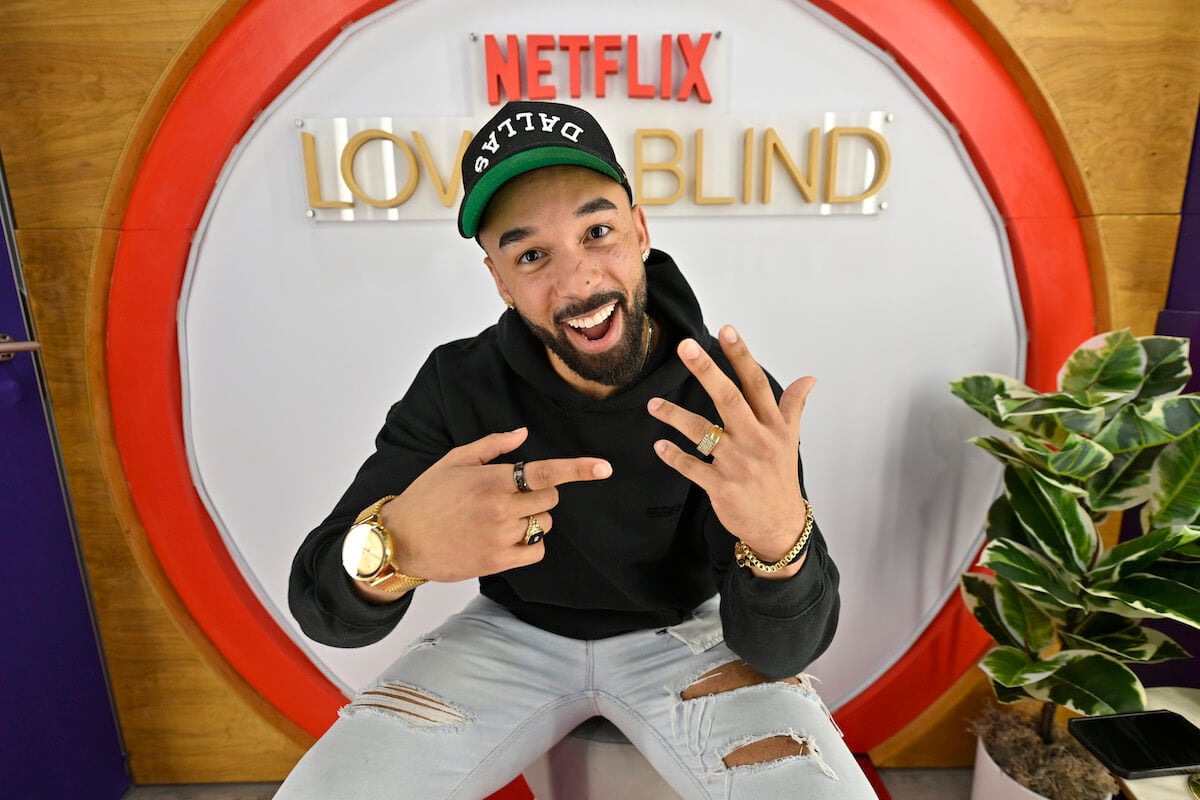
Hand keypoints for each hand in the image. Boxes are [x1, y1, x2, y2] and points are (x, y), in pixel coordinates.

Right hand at [378, 428, 611, 582]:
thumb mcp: (453, 461)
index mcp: (491, 480)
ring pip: (543, 524)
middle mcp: (499, 508)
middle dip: (539, 494)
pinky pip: (536, 550)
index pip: (544, 471)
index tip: (604, 468)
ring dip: (533, 519)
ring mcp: (500, 537)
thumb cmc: (427, 497)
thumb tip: (522, 434)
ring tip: (501, 518)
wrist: (401, 541)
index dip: (579, 469)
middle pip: (550, 498)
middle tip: (512, 496)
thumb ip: (492, 446)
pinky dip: (530, 544)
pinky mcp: (498, 562)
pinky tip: (507, 539)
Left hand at [648, 325, 815, 575]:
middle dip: (706, 371)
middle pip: (729, 399)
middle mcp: (755, 441)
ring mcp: (737, 464)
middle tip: (685, 347)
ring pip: (702, 432)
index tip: (726, 329)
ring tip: (653, 405)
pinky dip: (674, 457)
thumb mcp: (790, 440)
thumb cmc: (780, 476)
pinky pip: (692, 467)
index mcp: (772, 426)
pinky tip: (659, 446)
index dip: (742, 356)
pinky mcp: (721, 487)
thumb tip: (810, 378)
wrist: (779, 526)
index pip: (756, 384)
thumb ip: (793, 406)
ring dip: (675, 416)